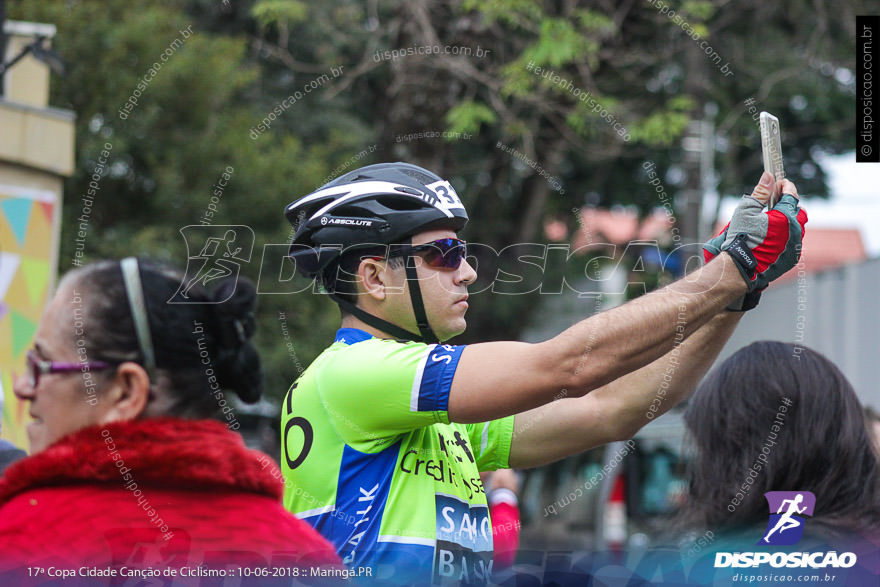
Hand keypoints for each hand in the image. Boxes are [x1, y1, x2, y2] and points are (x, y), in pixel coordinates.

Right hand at [721, 172, 807, 291]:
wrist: (739, 268)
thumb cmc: (740, 238)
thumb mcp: (746, 211)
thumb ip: (760, 193)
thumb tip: (769, 176)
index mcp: (785, 218)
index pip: (791, 196)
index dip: (786, 187)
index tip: (780, 182)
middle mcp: (795, 231)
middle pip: (798, 211)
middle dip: (789, 204)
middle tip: (777, 201)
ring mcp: (795, 246)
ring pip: (797, 228)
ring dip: (788, 221)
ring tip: (774, 219)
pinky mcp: (791, 258)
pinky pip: (793, 242)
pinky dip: (786, 236)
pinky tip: (773, 236)